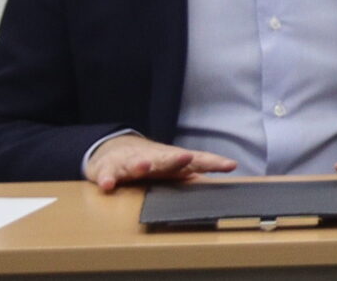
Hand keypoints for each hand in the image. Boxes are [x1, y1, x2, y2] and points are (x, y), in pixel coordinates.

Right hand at [85, 134, 236, 191]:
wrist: (111, 150)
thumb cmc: (148, 162)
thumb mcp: (170, 167)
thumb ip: (191, 170)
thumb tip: (219, 172)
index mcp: (169, 160)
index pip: (194, 160)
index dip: (211, 162)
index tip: (229, 165)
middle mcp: (151, 158)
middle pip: (165, 158)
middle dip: (175, 158)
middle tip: (186, 158)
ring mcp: (129, 162)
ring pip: (135, 163)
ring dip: (140, 164)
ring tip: (144, 167)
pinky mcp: (108, 169)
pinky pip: (107, 174)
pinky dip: (107, 178)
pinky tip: (107, 185)